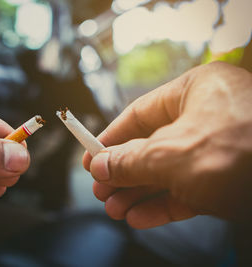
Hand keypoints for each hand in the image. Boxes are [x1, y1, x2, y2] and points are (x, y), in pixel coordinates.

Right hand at [83, 62, 251, 228]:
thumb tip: (101, 166)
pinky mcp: (231, 179)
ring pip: (169, 171)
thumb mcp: (172, 155)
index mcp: (198, 91)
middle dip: (124, 172)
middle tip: (101, 189)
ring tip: (115, 208)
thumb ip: (131, 161)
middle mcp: (210, 117)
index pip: (140, 113)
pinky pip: (189, 190)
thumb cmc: (244, 152)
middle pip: (152, 146)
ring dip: (139, 193)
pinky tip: (140, 217)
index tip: (91, 156)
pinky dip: (163, 205)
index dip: (111, 137)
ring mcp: (221, 149)